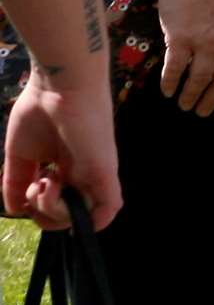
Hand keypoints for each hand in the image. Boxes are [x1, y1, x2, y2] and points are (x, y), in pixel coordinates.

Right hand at [3, 71, 120, 230]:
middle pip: (70, 216)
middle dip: (45, 214)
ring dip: (56, 213)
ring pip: (87, 218)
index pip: (58, 205)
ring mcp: (96, 174)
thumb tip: (14, 211)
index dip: (39, 209)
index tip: (27, 188)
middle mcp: (83, 174)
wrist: (58, 85)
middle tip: (36, 185)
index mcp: (66, 168)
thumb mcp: (20, 154)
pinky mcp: (105, 171)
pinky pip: (108, 210)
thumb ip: (16, 182)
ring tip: (45, 183)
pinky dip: (87, 219)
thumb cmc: (41, 110)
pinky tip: (57, 192)